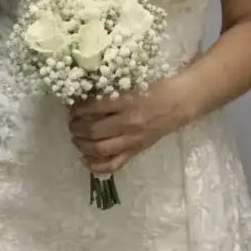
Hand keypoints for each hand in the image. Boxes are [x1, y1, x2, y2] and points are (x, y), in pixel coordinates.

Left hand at [69, 78, 190, 175]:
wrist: (178, 104)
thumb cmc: (153, 90)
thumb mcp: (130, 85)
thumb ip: (109, 94)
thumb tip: (83, 101)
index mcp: (126, 102)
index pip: (93, 108)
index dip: (78, 109)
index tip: (73, 108)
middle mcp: (128, 123)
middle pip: (93, 131)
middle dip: (76, 128)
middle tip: (72, 124)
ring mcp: (132, 140)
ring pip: (99, 149)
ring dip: (82, 145)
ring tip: (76, 138)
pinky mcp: (136, 151)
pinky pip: (114, 164)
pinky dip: (97, 166)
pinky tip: (86, 159)